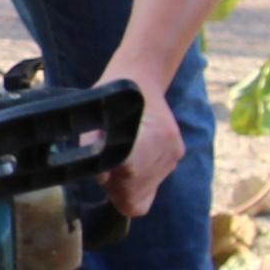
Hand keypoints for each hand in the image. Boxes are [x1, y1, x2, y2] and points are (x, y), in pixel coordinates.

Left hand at [91, 61, 181, 219]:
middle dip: (117, 187)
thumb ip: (93, 147)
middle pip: (136, 190)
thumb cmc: (112, 96)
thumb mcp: (95, 116)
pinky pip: (154, 184)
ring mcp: (175, 153)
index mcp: (151, 134)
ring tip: (119, 164)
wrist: (142, 77)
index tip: (103, 171)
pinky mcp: (176, 155)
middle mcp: (168, 147)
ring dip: (128, 186)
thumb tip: (100, 176)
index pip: (130, 176)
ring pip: (146, 192)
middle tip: (106, 169)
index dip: (111, 181)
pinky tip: (132, 164)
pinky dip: (139, 182)